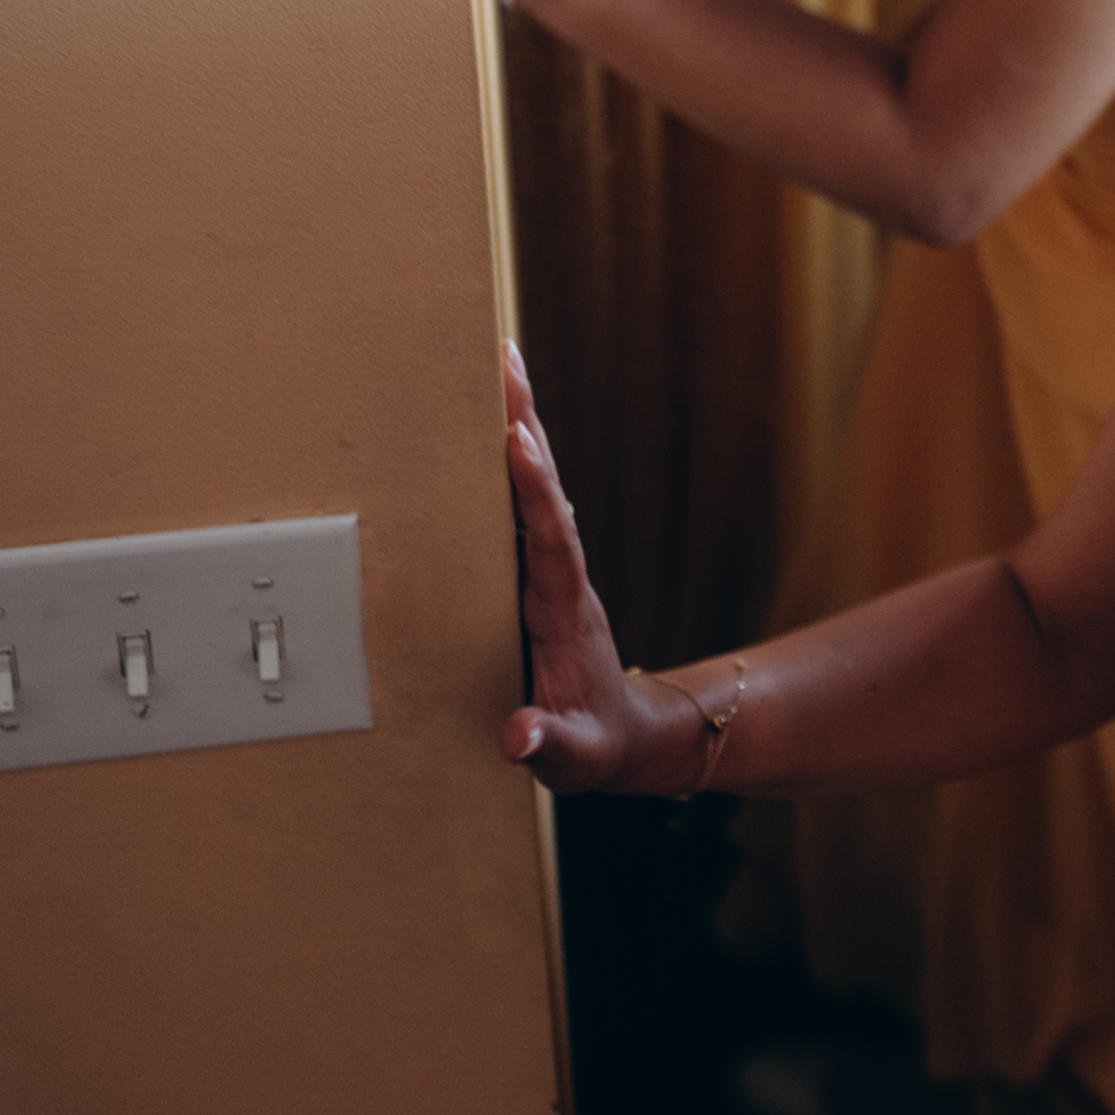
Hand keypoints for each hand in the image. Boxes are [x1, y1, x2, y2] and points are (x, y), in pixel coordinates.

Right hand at [498, 346, 701, 791]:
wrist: (628, 738)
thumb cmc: (596, 745)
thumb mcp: (575, 757)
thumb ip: (549, 746)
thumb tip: (519, 736)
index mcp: (564, 611)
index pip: (552, 541)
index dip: (535, 494)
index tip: (517, 442)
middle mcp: (559, 576)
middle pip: (541, 490)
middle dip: (523, 425)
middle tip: (502, 357)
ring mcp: (547, 569)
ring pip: (529, 487)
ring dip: (513, 424)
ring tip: (494, 360)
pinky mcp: (531, 572)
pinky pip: (514, 505)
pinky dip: (500, 461)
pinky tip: (486, 420)